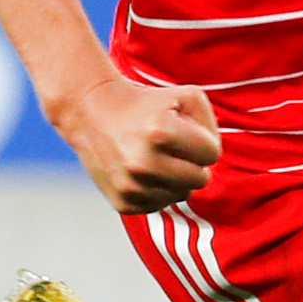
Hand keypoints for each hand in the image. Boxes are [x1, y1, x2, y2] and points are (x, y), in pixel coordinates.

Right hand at [51, 74, 223, 213]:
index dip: (203, 141)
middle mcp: (144, 164)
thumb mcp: (185, 96)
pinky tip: (142, 171)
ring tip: (155, 156)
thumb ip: (211, 125)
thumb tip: (210, 160)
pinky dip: (157, 190)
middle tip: (172, 146)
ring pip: (181, 195)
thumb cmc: (145, 103)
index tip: (185, 131)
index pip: (212, 154)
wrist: (91, 111)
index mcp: (161, 133)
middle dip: (192, 162)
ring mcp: (131, 187)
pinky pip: (160, 205)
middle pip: (201, 179)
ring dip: (175, 178)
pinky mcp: (123, 203)